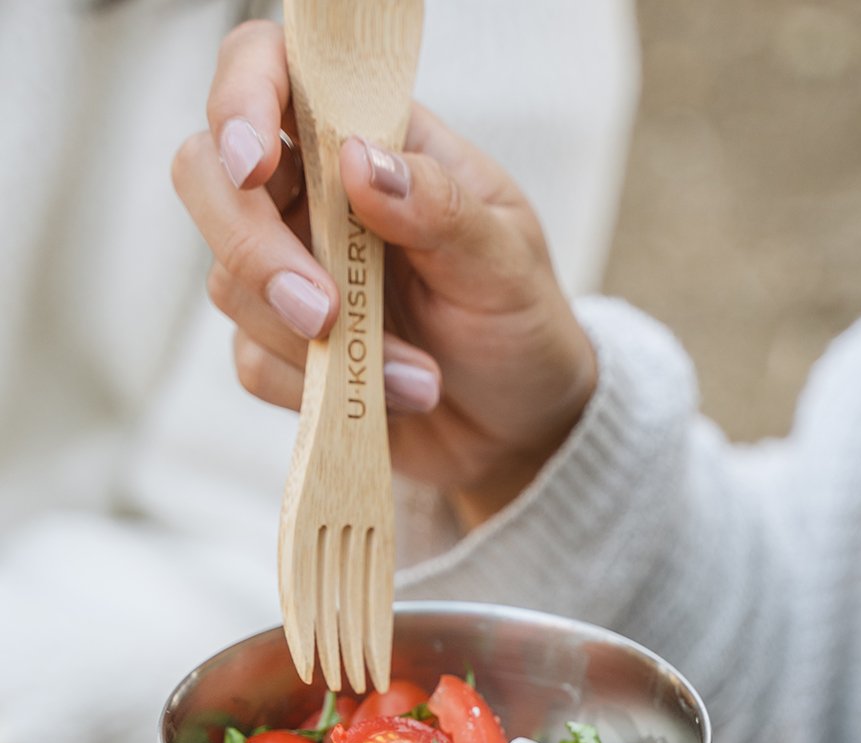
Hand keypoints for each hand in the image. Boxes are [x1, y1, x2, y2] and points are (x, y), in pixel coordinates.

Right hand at [172, 21, 595, 527]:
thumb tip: (360, 160)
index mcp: (375, 140)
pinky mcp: (283, 346)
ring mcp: (293, 270)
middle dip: (253, 248)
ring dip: (316, 344)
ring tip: (420, 379)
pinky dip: (320, 388)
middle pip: (208, 175)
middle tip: (325, 312)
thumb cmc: (521, 324)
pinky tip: (395, 398)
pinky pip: (254, 361)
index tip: (255, 164)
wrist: (520, 423)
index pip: (273, 69)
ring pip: (229, 283)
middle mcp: (317, 196)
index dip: (241, 98)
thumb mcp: (505, 263)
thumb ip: (440, 208)